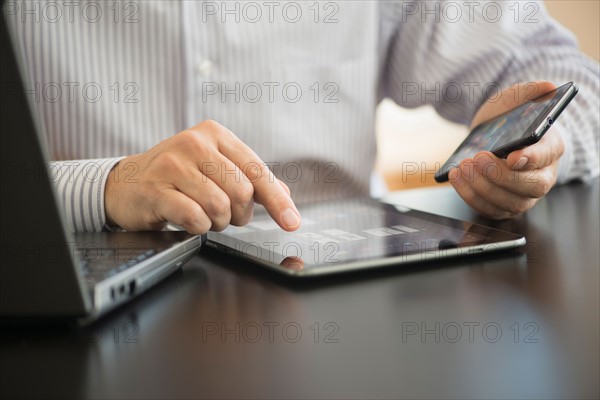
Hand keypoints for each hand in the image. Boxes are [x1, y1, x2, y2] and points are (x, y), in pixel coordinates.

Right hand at [105, 120, 300, 233]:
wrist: (125, 183)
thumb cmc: (176, 176)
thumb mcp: (214, 168)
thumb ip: (249, 178)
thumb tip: (284, 194)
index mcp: (215, 134)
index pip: (257, 170)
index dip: (278, 200)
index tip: (292, 222)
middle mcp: (194, 143)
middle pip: (242, 191)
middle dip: (239, 213)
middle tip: (226, 215)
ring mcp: (172, 164)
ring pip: (219, 206)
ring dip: (218, 222)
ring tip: (206, 216)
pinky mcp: (154, 189)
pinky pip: (195, 218)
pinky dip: (199, 227)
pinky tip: (190, 220)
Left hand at [449, 81, 563, 218]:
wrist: (494, 135)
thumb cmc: (509, 119)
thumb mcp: (515, 100)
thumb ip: (530, 92)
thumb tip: (547, 86)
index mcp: (551, 148)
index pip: (547, 157)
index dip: (531, 159)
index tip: (512, 157)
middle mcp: (542, 176)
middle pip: (530, 187)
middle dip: (501, 176)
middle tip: (478, 158)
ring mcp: (523, 195)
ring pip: (509, 202)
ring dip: (482, 187)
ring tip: (463, 167)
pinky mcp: (502, 205)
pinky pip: (489, 209)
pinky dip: (470, 195)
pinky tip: (456, 177)